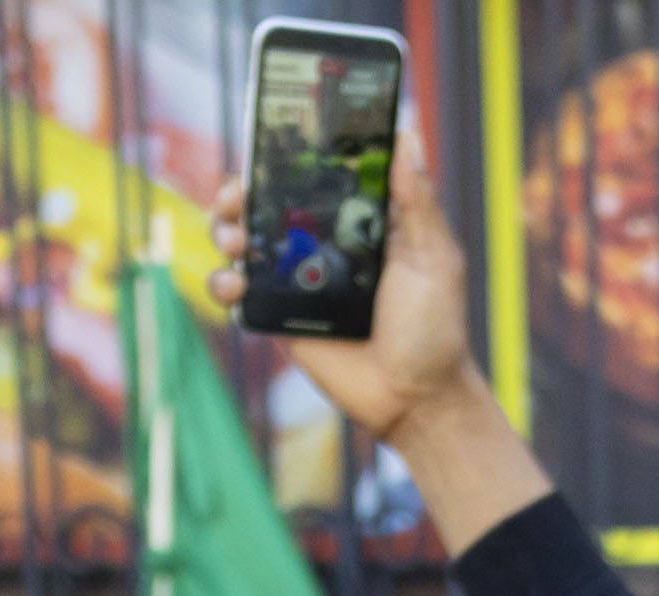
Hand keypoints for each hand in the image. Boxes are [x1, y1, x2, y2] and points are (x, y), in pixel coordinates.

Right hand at [229, 137, 479, 451]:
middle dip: (240, 191)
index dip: (284, 157)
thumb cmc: (435, 327)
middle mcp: (322, 243)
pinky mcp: (280, 317)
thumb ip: (417, 200)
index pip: (313, 175)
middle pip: (266, 203)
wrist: (414, 398)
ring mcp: (297, 280)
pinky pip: (240, 294)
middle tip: (236, 195)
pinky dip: (224, 284)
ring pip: (245, 242)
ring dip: (225, 230)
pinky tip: (233, 285)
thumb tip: (407, 134)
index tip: (265, 143)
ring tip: (233, 241)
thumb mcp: (434, 257)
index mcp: (357, 220)